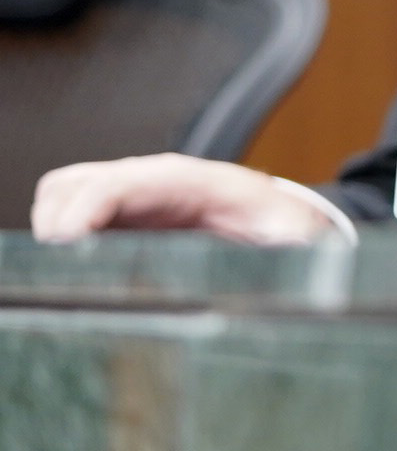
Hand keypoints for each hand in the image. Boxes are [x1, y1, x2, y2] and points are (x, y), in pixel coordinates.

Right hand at [29, 153, 344, 245]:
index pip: (115, 185)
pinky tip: (69, 270)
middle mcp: (149, 179)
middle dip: (55, 224)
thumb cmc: (282, 223)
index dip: (81, 214)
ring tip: (60, 271)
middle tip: (58, 271)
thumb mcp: (291, 236)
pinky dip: (58, 237)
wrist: (282, 216)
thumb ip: (287, 248)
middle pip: (73, 185)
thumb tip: (290, 264)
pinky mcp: (120, 214)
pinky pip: (71, 213)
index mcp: (186, 180)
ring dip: (52, 228)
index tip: (64, 249)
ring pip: (63, 195)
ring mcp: (130, 194)